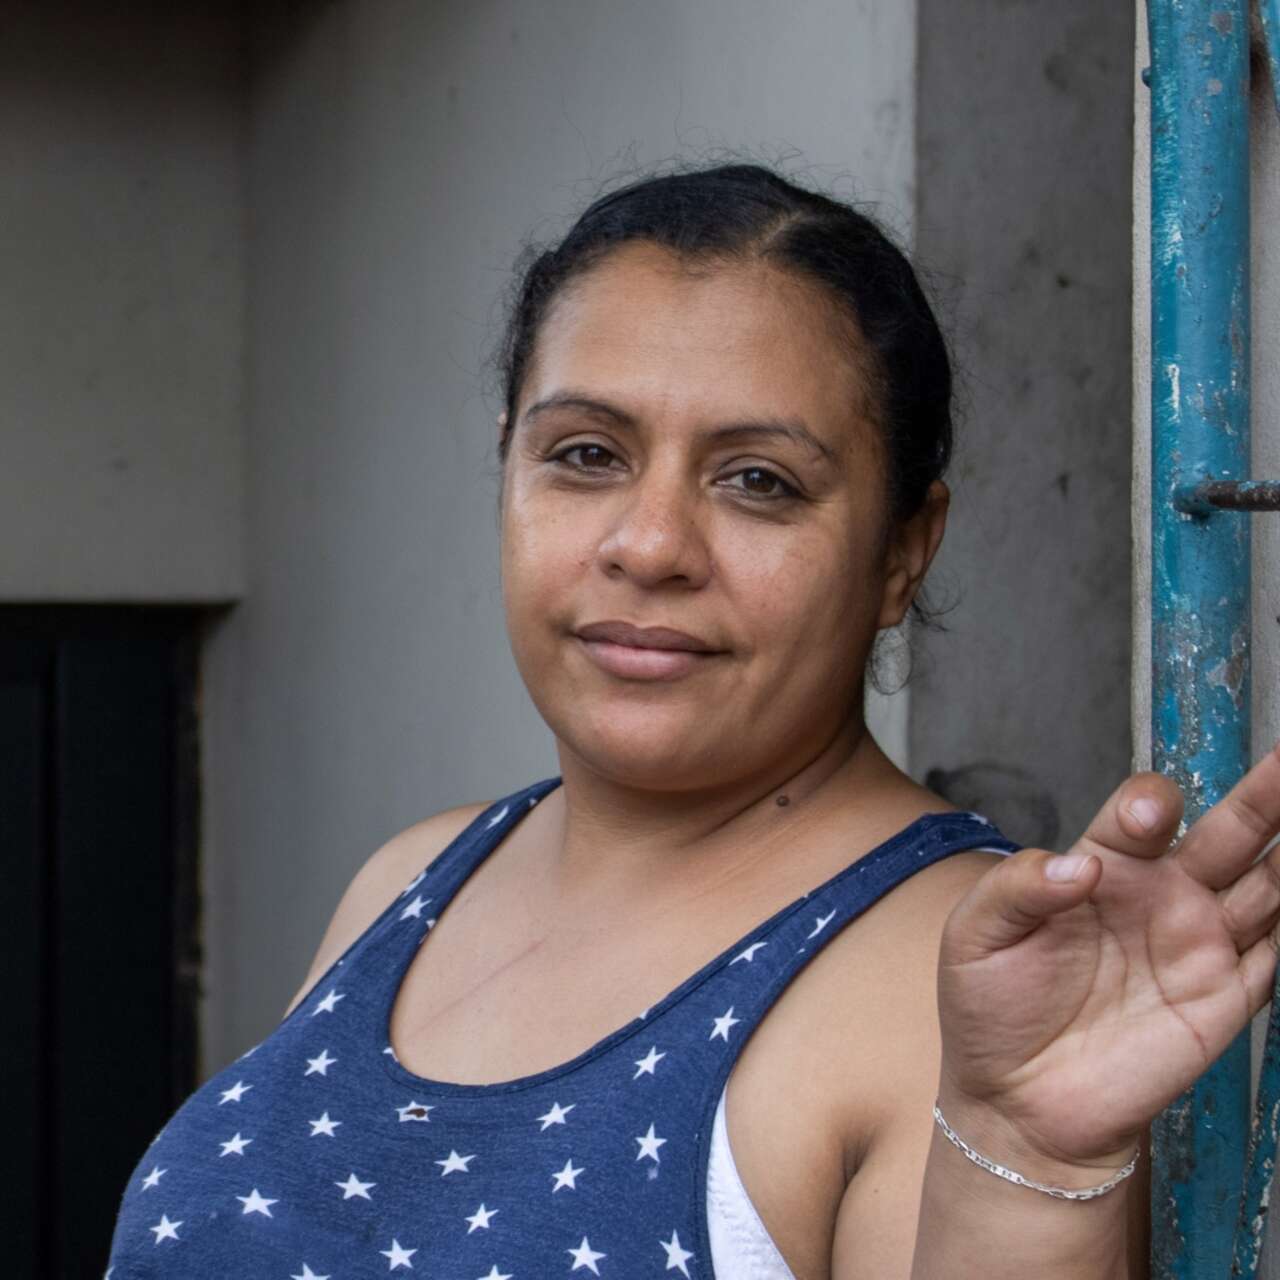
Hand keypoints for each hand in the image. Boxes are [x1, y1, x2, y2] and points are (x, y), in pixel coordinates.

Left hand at [936, 743, 1279, 1176]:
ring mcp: (1197, 944)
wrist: (1016, 1101)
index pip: (1139, 816)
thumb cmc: (990, 1006)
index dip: (1149, 805)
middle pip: (1225, 834)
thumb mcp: (977, 934)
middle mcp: (1159, 895)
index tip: (1149, 815)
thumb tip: (1079, 866)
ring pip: (1267, 885)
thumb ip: (1017, 888)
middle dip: (1262, 798)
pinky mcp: (1225, 998)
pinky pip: (1277, 954)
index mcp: (1100, 866)